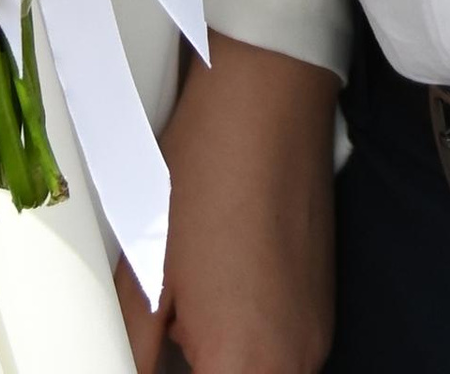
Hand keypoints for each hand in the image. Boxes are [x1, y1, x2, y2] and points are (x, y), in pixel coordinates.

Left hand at [115, 32, 336, 373]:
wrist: (266, 101)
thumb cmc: (206, 175)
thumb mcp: (146, 278)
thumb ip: (135, 351)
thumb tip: (128, 369)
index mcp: (246, 365)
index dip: (162, 373)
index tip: (151, 353)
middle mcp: (295, 361)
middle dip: (192, 366)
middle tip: (164, 330)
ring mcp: (315, 335)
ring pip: (258, 373)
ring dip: (219, 357)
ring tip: (187, 305)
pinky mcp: (321, 306)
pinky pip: (279, 351)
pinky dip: (245, 339)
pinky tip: (217, 289)